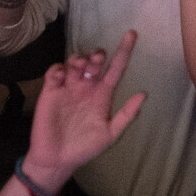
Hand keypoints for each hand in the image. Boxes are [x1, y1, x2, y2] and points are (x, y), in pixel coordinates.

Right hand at [23, 31, 145, 190]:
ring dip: (79, 58)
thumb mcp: (109, 134)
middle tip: (98, 59)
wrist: (58, 161)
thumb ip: (126, 115)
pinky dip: (58, 69)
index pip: (116, 67)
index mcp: (103, 93)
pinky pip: (54, 73)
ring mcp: (68, 88)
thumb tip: (144, 94)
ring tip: (81, 65)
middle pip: (95, 61)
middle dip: (97, 54)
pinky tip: (62, 75)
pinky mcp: (50, 92)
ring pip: (75, 62)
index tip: (132, 33)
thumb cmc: (85, 147)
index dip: (124, 50)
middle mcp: (87, 87)